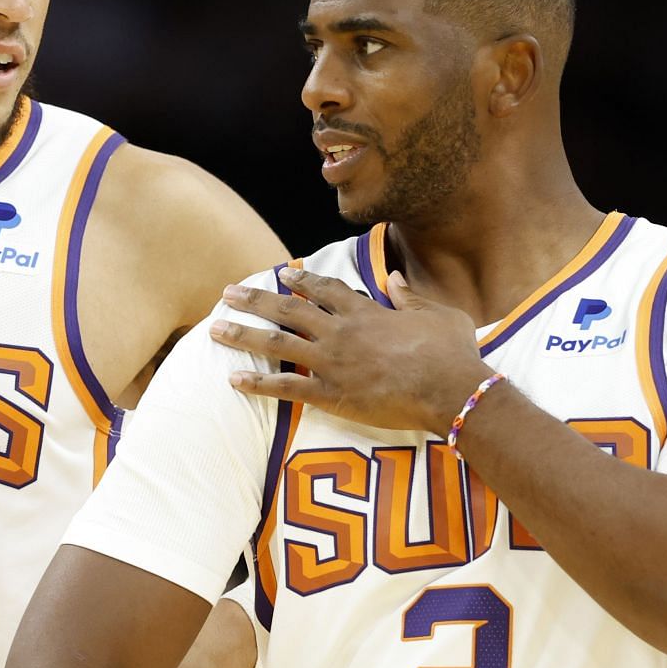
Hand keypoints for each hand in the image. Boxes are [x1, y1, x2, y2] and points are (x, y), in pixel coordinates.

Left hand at [214, 267, 492, 432]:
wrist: (451, 389)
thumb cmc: (451, 353)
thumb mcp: (438, 313)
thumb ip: (412, 296)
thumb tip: (396, 280)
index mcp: (365, 311)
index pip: (324, 289)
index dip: (300, 281)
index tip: (281, 273)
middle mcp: (340, 331)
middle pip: (288, 310)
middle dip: (255, 300)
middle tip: (227, 293)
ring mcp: (332, 362)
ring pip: (277, 343)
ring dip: (244, 335)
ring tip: (215, 329)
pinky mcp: (331, 394)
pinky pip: (286, 387)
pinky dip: (258, 384)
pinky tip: (233, 381)